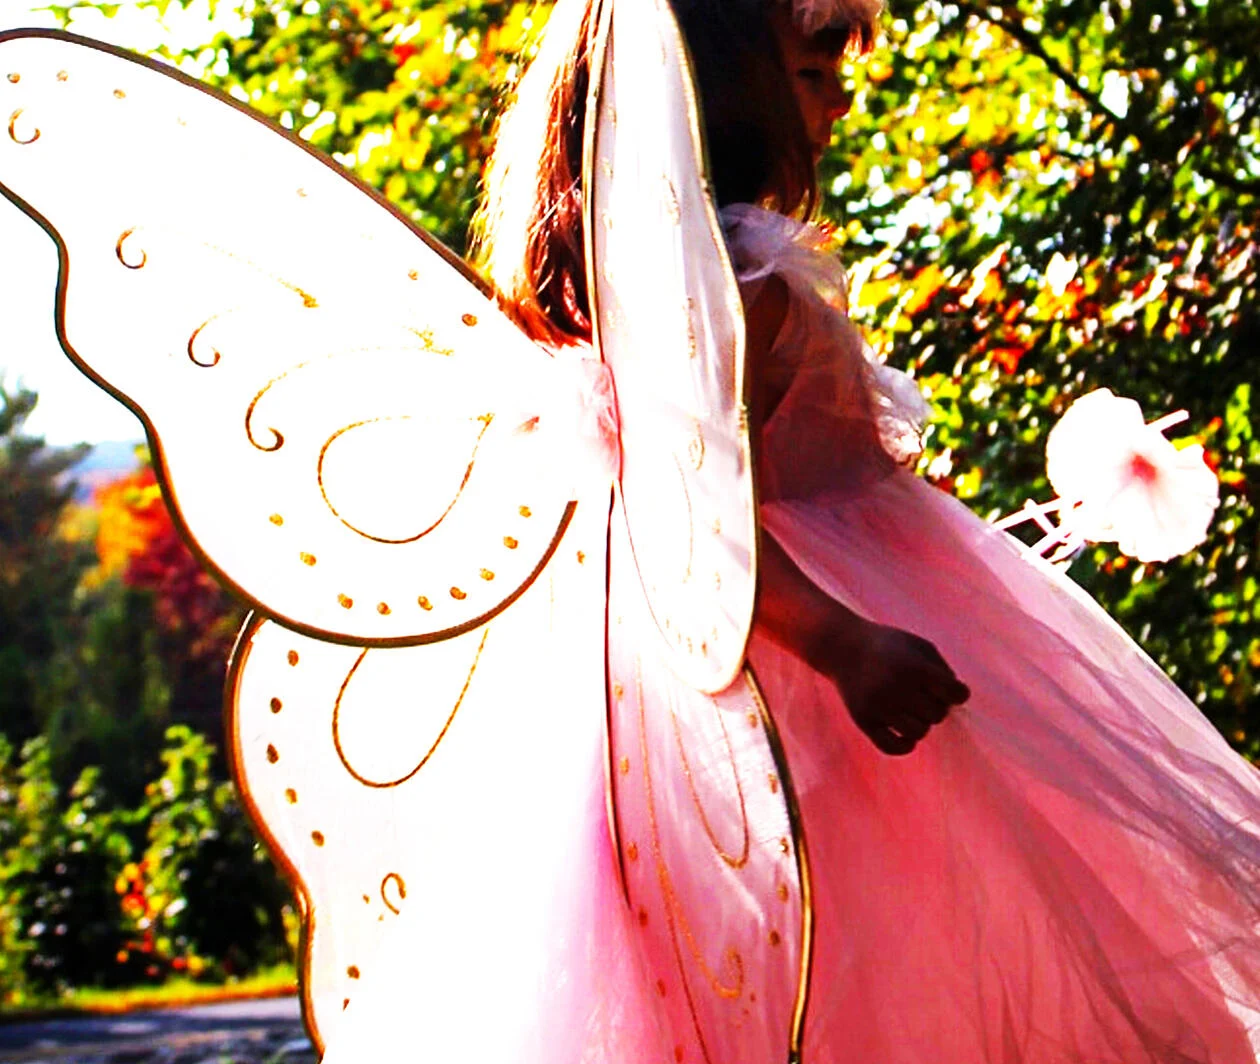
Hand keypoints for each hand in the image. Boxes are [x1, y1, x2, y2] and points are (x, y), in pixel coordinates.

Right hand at [824, 620, 969, 755]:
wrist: (843, 647)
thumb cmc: (889, 646)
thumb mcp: (919, 646)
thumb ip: (943, 670)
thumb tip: (957, 701)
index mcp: (913, 666)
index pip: (956, 694)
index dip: (958, 693)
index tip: (949, 689)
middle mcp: (895, 687)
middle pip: (938, 715)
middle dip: (935, 705)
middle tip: (923, 694)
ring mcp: (878, 706)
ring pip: (919, 732)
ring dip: (921, 723)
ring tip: (911, 709)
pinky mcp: (863, 720)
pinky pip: (892, 747)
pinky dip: (905, 744)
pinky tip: (904, 732)